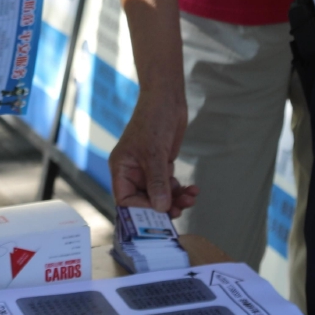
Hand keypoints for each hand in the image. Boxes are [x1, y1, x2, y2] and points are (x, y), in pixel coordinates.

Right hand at [109, 89, 195, 216]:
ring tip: (190, 198)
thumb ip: (157, 182)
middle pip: (144, 201)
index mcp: (121, 169)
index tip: (159, 215)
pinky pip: (170, 186)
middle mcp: (132, 172)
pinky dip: (181, 190)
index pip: (125, 200)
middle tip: (179, 211)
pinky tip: (192, 190)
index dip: (140, 211)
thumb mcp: (154, 153)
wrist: (167, 98)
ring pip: (160, 195)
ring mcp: (148, 170)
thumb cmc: (153, 120)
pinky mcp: (162, 166)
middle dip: (163, 207)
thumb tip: (161, 208)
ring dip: (176, 199)